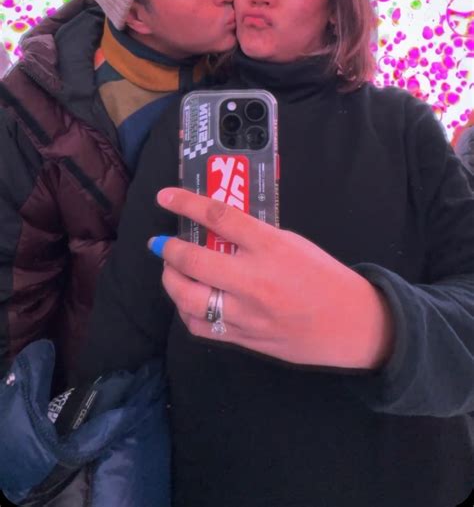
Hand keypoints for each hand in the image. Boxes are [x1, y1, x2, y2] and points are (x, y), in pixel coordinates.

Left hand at [152, 188, 393, 368]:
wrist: (351, 325)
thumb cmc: (323, 276)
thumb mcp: (292, 243)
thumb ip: (254, 237)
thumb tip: (216, 230)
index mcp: (270, 246)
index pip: (218, 217)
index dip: (186, 204)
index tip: (165, 197)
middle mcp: (254, 279)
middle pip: (194, 260)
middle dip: (168, 250)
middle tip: (161, 244)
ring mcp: (247, 313)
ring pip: (189, 298)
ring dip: (171, 280)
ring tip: (171, 271)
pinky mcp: (245, 338)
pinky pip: (201, 326)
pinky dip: (186, 311)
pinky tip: (188, 301)